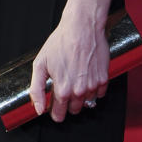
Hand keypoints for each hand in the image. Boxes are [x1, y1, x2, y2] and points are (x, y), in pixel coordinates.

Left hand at [29, 2, 109, 122]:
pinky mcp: (103, 79)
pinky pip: (99, 94)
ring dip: (80, 96)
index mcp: (63, 89)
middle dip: (67, 103)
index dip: (55, 112)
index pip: (59, 114)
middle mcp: (79, 90)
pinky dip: (93, 89)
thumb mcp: (40, 64)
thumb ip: (37, 90)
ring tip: (75, 78)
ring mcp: (93, 85)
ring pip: (86, 103)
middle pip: (74, 110)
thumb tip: (39, 109)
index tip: (54, 107)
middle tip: (64, 87)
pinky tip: (86, 77)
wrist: (82, 27)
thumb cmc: (61, 42)